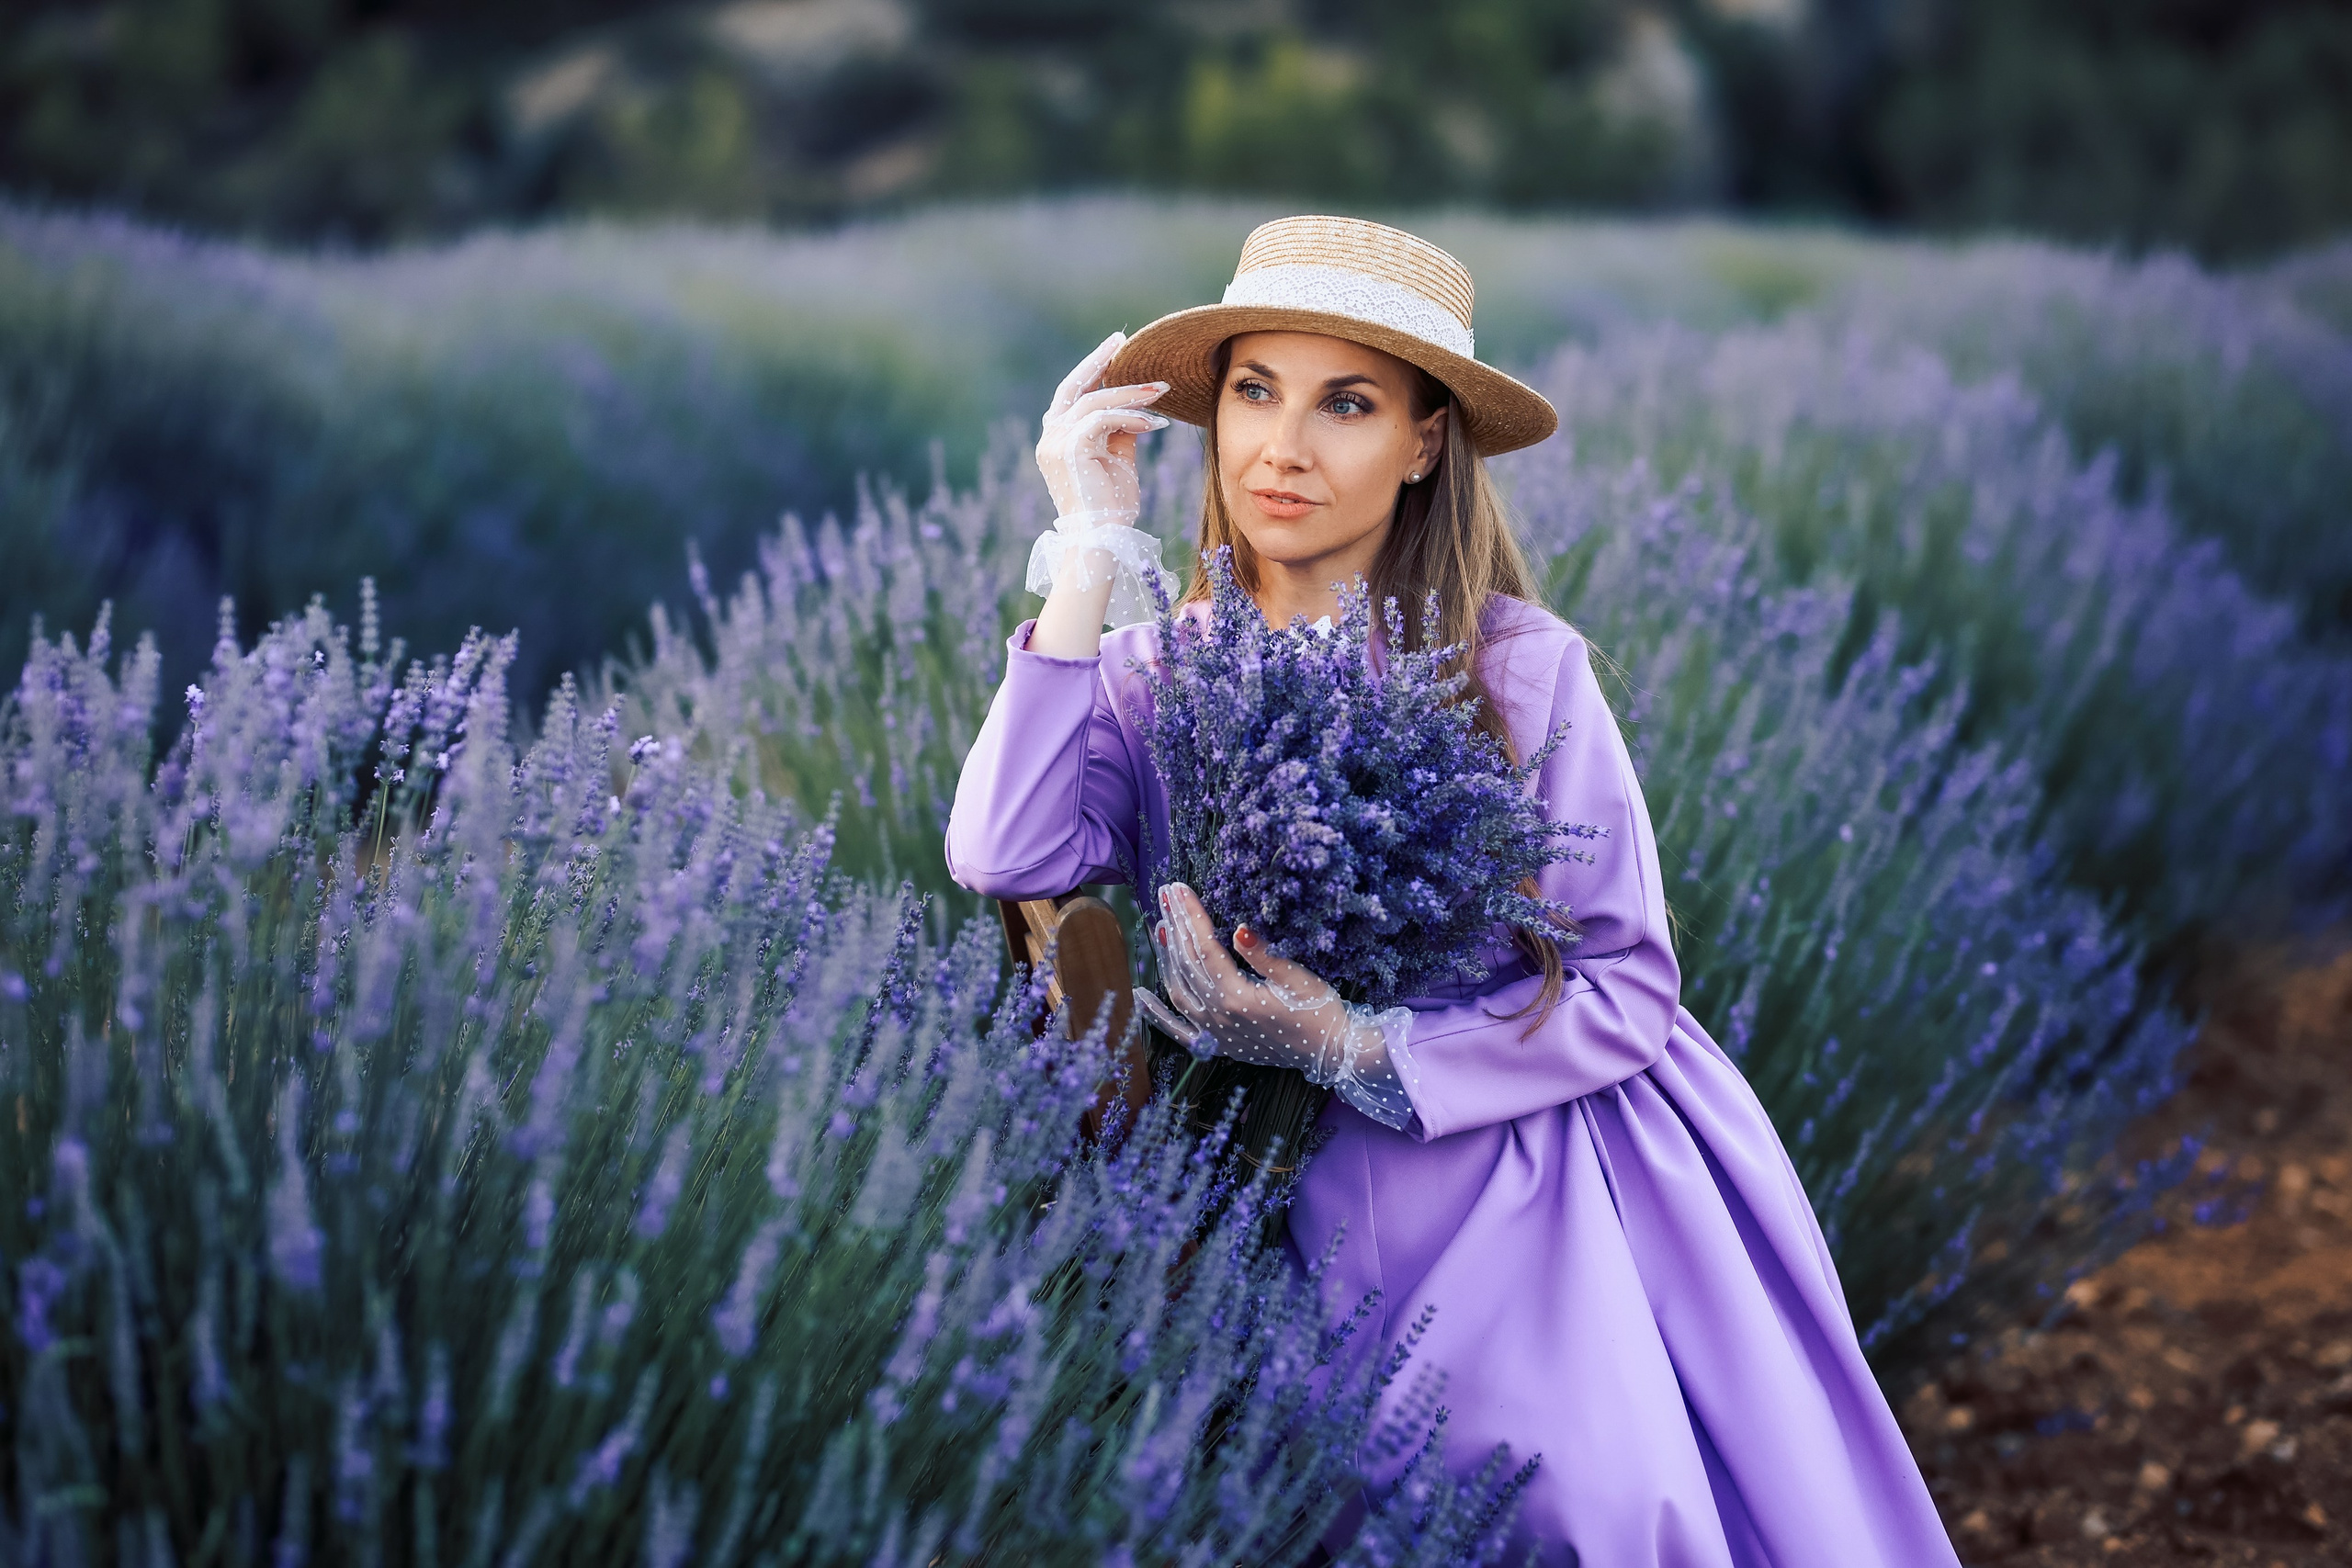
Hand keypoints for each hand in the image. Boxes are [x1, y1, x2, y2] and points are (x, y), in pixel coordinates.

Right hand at [1026, 333, 1176, 630]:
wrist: (1103, 540)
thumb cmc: (1112, 507)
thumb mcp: (1118, 460)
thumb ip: (1120, 430)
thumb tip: (1136, 406)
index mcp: (1057, 439)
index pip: (1072, 393)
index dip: (1093, 368)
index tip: (1117, 348)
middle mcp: (1050, 437)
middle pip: (1074, 385)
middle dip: (1100, 360)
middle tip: (1124, 340)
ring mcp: (1056, 443)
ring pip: (1095, 400)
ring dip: (1131, 393)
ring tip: (1162, 390)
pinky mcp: (1071, 450)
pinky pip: (1103, 418)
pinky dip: (1132, 416)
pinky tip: (1156, 424)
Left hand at [1142, 883, 1421, 1132]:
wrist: (1331, 1052)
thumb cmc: (1319, 1011)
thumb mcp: (1298, 979)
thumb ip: (1264, 956)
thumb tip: (1241, 929)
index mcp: (1238, 997)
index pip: (1204, 948)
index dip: (1191, 915)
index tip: (1179, 889)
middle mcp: (1219, 1016)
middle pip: (1187, 964)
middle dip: (1175, 926)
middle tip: (1165, 895)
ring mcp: (1215, 1033)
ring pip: (1178, 989)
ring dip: (1166, 957)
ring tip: (1159, 926)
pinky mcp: (1219, 1044)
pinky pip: (1179, 1031)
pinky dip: (1157, 1015)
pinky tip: (1139, 997)